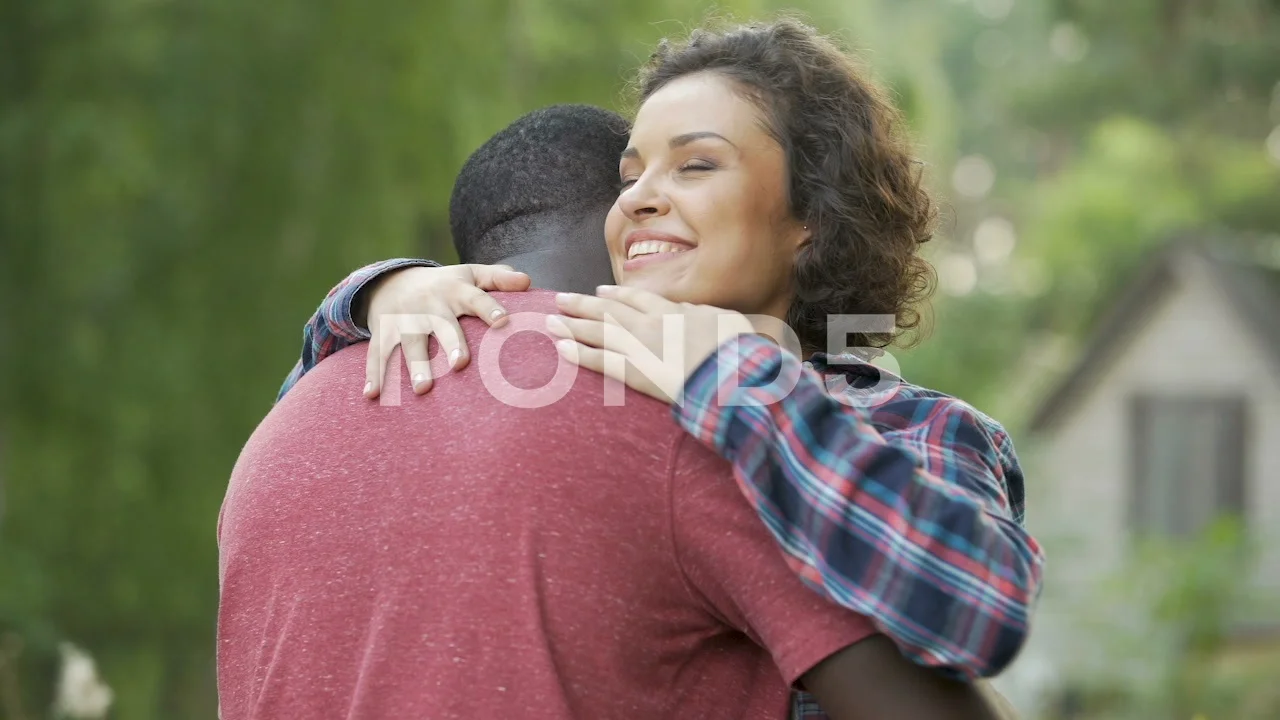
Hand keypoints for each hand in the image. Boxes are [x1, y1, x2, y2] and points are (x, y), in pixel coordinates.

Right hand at [364, 264, 530, 396]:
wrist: (391, 280)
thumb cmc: (444, 285)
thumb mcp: (469, 274)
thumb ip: (498, 278)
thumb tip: (528, 282)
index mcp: (455, 291)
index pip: (476, 298)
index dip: (490, 309)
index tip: (504, 322)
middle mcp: (429, 305)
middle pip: (441, 325)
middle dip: (450, 343)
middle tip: (460, 364)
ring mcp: (404, 320)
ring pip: (410, 344)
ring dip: (414, 365)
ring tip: (423, 389)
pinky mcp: (384, 333)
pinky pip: (377, 355)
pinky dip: (374, 375)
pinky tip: (372, 395)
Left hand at [548, 285, 755, 402]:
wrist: (734, 374)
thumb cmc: (736, 349)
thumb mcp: (725, 320)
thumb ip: (701, 313)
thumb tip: (687, 309)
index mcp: (674, 311)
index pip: (638, 298)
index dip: (616, 293)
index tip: (600, 290)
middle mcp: (651, 324)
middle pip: (609, 310)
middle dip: (583, 304)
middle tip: (561, 299)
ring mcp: (641, 348)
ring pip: (599, 332)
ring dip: (572, 325)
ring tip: (550, 320)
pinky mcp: (636, 373)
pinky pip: (602, 362)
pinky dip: (580, 355)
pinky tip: (561, 350)